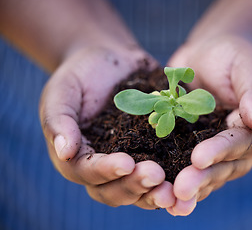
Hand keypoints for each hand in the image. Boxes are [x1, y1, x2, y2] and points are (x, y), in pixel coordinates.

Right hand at [40, 45, 175, 208]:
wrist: (110, 59)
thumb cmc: (80, 75)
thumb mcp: (62, 92)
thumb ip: (59, 121)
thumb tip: (64, 152)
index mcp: (78, 157)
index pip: (88, 173)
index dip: (106, 171)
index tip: (126, 163)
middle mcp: (105, 166)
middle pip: (116, 190)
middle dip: (135, 186)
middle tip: (156, 176)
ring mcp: (132, 160)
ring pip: (141, 188)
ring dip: (156, 191)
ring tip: (174, 188)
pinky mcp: (154, 150)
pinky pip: (165, 167)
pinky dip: (176, 176)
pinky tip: (192, 173)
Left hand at [166, 35, 251, 215]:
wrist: (213, 54)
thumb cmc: (235, 55)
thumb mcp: (249, 66)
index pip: (243, 142)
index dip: (221, 151)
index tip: (198, 159)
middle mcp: (245, 145)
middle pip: (226, 166)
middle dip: (203, 178)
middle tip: (180, 190)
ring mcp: (222, 150)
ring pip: (210, 174)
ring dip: (191, 188)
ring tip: (171, 203)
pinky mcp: (199, 149)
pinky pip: (191, 168)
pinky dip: (178, 180)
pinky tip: (163, 196)